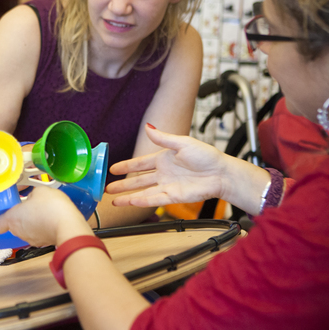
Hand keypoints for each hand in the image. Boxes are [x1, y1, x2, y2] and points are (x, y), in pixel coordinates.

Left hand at [0, 186, 92, 246]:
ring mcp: (32, 239)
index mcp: (13, 218)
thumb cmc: (51, 207)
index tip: (6, 209)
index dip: (0, 217)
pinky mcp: (44, 242)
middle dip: (20, 215)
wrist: (69, 226)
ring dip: (32, 221)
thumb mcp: (40, 191)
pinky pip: (39, 233)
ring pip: (27, 229)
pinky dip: (43, 227)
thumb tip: (33, 199)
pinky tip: (51, 218)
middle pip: (13, 225)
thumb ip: (32, 195)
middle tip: (28, 205)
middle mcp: (19, 231)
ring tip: (43, 210)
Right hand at [106, 125, 227, 207]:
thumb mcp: (182, 143)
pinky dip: (141, 201)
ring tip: (113, 200)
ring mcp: (167, 186)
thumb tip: (148, 127)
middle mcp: (163, 173)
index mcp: (164, 158)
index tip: (112, 169)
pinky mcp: (173, 197)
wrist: (221, 173)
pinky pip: (154, 199)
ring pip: (143, 192)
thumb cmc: (206, 156)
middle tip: (107, 188)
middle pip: (138, 180)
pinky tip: (130, 202)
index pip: (140, 163)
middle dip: (122, 184)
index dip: (126, 166)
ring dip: (128, 196)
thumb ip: (163, 138)